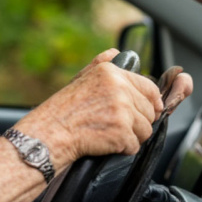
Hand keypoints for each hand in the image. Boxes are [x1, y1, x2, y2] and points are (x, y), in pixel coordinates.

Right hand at [14, 49, 164, 170]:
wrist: (50, 133)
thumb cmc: (63, 110)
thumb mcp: (80, 78)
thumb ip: (101, 63)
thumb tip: (116, 52)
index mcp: (111, 73)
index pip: (149, 88)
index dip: (151, 102)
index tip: (149, 110)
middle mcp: (120, 89)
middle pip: (149, 112)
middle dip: (137, 122)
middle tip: (115, 125)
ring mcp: (122, 111)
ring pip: (145, 130)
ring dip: (131, 136)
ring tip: (108, 133)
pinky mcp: (122, 132)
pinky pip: (134, 146)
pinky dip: (122, 149)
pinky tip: (105, 143)